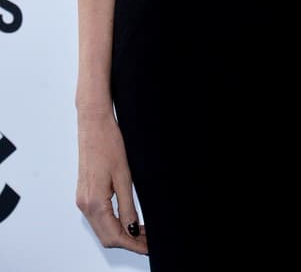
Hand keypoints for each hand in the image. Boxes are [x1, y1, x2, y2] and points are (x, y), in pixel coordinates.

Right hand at [76, 108, 148, 254]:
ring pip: (102, 228)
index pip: (114, 236)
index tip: (148, 247)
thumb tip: (133, 229)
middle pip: (107, 236)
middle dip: (128, 242)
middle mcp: (84, 205)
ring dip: (120, 233)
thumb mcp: (124, 176)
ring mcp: (82, 200)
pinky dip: (112, 223)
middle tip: (148, 241)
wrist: (94, 124)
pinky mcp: (84, 194)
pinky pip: (98, 218)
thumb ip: (127, 207)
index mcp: (94, 203)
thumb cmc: (109, 144)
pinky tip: (127, 220)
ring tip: (142, 231)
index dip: (133, 244)